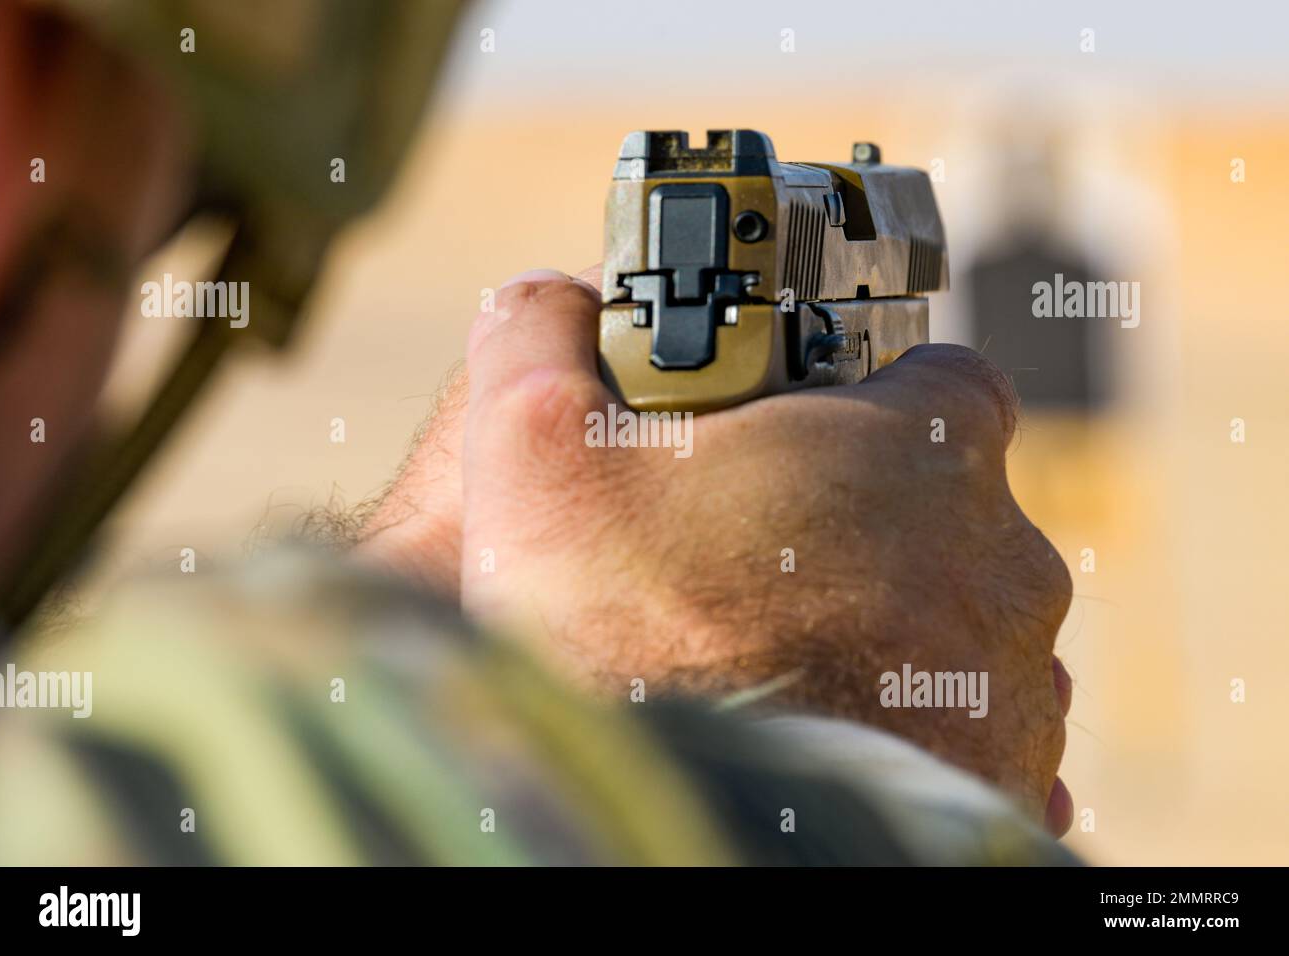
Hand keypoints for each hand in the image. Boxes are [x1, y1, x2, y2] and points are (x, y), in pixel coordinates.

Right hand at [360, 268, 1074, 833]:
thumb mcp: (536, 441)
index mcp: (927, 441)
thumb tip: (549, 306)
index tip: (797, 431)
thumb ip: (543, 335)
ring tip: (778, 654)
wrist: (687, 819)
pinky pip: (970, 728)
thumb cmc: (628, 634)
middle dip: (861, 521)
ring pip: (956, 619)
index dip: (864, 395)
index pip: (933, 375)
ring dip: (887, 627)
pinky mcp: (1006, 779)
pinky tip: (833, 727)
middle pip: (941, 506)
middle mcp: (1001, 556)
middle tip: (756, 558)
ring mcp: (1013, 679)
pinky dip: (911, 723)